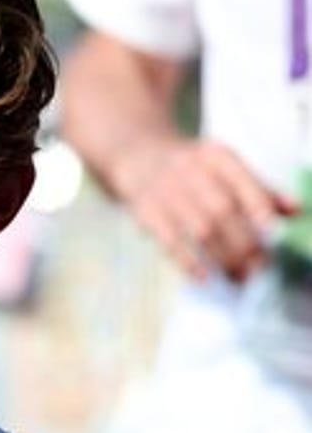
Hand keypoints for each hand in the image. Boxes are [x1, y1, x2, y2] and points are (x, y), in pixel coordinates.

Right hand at [117, 137, 295, 282]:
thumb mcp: (224, 167)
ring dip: (223, 257)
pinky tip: (204, 277)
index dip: (258, 204)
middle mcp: (190, 170)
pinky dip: (188, 261)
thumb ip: (259, 188)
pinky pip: (169, 242)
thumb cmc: (192, 168)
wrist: (138, 156)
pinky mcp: (145, 211)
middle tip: (259, 267)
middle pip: (222, 210)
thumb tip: (295, 211)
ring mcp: (165, 191)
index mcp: (216, 156)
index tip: (273, 230)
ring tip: (239, 277)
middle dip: (244, 243)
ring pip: (200, 230)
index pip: (241, 180)